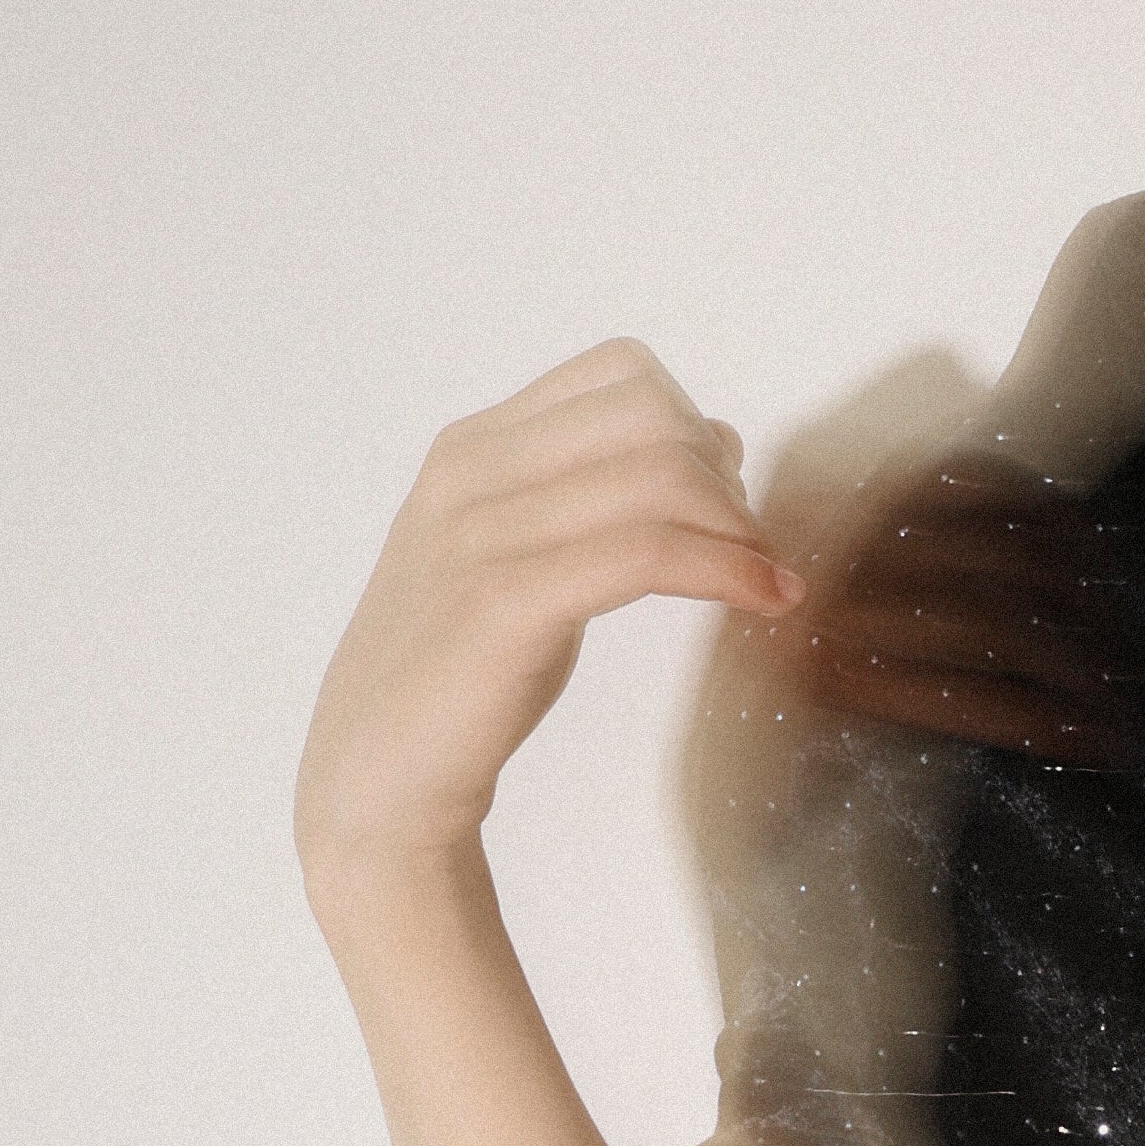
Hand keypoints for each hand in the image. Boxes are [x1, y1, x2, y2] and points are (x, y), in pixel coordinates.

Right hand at [298, 338, 797, 911]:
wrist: (376, 774)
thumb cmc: (465, 670)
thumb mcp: (523, 557)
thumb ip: (596, 494)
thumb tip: (718, 438)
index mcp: (474, 447)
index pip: (622, 371)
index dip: (697, 427)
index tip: (723, 503)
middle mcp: (472, 472)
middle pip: (654, 412)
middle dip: (726, 477)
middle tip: (750, 550)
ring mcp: (481, 533)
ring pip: (660, 476)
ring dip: (740, 528)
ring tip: (767, 580)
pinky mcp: (503, 603)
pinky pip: (647, 553)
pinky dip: (725, 571)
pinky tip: (765, 603)